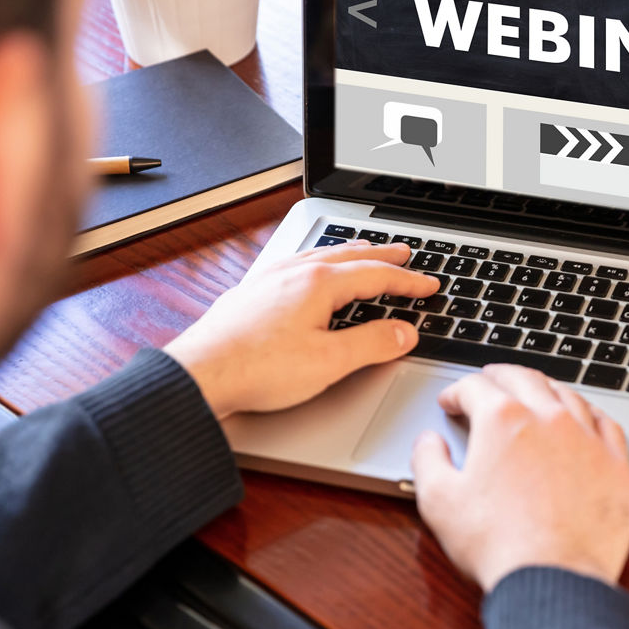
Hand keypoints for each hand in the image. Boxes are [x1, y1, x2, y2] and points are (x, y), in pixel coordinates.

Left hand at [165, 241, 438, 418]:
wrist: (199, 375)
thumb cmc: (257, 369)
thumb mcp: (329, 362)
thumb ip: (372, 344)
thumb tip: (404, 332)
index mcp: (318, 284)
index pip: (376, 275)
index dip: (407, 281)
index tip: (429, 284)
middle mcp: (293, 273)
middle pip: (348, 256)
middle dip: (381, 256)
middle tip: (404, 253)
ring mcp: (269, 280)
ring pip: (318, 256)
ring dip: (348, 254)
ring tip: (362, 253)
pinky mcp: (250, 293)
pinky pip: (294, 264)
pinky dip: (316, 262)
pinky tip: (309, 271)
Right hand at [412, 364, 628, 591]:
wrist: (553, 580)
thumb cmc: (498, 544)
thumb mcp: (439, 502)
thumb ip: (427, 460)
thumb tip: (428, 442)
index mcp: (502, 420)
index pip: (475, 387)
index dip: (456, 392)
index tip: (451, 402)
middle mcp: (548, 418)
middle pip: (523, 378)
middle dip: (500, 377)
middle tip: (488, 381)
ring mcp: (586, 438)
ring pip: (566, 394)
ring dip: (544, 388)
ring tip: (533, 393)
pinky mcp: (614, 464)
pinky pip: (605, 423)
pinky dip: (588, 413)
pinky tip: (583, 418)